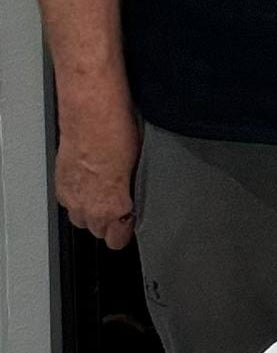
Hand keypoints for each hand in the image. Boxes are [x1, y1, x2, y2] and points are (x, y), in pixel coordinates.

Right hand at [54, 99, 140, 249]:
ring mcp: (72, 197)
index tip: (133, 221)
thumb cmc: (118, 132)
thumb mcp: (139, 163)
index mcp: (112, 205)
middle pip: (98, 231)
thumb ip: (134, 190)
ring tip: (106, 192)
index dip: (126, 231)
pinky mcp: (61, 186)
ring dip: (93, 211)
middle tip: (122, 203)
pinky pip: (70, 203)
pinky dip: (80, 197)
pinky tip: (91, 182)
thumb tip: (137, 198)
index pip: (117, 240)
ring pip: (82, 220)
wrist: (91, 112)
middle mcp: (89, 207)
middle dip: (111, 221)